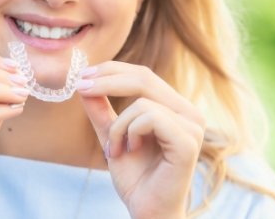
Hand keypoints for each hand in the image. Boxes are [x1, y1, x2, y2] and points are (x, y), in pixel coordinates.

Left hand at [77, 62, 205, 218]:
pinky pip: (150, 117)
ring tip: (114, 150)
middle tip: (82, 88)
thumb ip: (101, 111)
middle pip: (144, 78)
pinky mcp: (188, 141)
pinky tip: (130, 150)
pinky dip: (130, 132)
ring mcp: (192, 126)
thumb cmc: (136, 178)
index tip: (83, 76)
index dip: (112, 70)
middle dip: (107, 80)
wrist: (147, 211)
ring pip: (142, 101)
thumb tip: (84, 83)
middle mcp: (189, 113)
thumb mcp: (112, 136)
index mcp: (175, 108)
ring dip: (118, 126)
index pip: (143, 75)